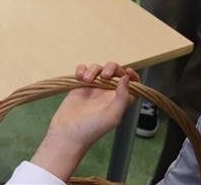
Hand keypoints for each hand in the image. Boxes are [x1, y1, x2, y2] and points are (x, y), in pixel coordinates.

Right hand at [29, 62, 139, 180]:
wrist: (68, 132)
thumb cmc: (92, 129)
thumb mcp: (113, 115)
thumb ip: (123, 97)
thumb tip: (126, 78)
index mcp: (119, 100)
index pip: (131, 84)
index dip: (132, 76)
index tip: (128, 72)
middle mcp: (107, 93)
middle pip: (115, 72)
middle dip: (111, 68)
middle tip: (105, 76)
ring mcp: (93, 88)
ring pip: (98, 69)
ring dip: (93, 70)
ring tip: (86, 80)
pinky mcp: (79, 85)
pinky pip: (83, 70)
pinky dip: (81, 69)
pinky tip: (79, 76)